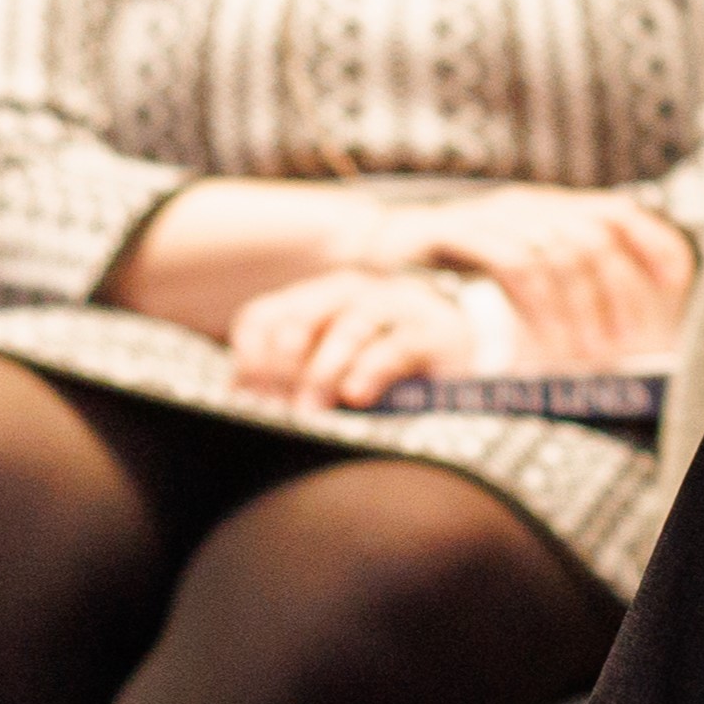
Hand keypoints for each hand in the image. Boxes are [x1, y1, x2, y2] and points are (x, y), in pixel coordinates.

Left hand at [227, 268, 477, 410]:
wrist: (463, 365)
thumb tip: (239, 391)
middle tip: (276, 402)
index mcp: (317, 303)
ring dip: (325, 369)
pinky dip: (372, 369)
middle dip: (284, 357)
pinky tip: (356, 396)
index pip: (267, 315)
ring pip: (351, 324)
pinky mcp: (436, 332)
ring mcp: (399, 306)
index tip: (245, 392)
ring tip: (311, 410)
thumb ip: (288, 376)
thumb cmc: (384, 373)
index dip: (249, 352)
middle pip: (307, 310)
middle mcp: (355, 294)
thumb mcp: (329, 374)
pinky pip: (398, 344)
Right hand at [395, 186, 694, 365]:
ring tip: (586, 355)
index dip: (652, 244)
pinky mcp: (460, 230)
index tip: (674, 288)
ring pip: (558, 252)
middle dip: (615, 295)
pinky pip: (514, 262)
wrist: (372, 251)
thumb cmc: (451, 271)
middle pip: (594, 237)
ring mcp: (493, 213)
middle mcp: (528, 203)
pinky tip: (541, 338)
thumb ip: (559, 280)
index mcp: (548, 207)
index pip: (619, 212)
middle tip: (622, 347)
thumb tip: (617, 322)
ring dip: (578, 309)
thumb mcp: (513, 268)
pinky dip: (536, 304)